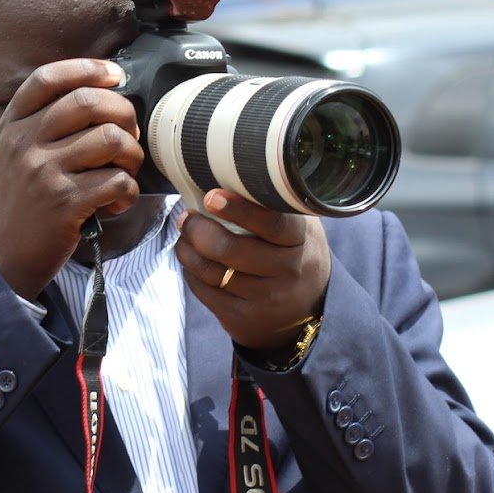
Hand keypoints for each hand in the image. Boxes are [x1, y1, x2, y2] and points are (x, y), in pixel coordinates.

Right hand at [0, 60, 142, 298]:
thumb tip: (97, 96)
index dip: (87, 68)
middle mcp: (25, 143)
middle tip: (129, 132)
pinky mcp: (65, 203)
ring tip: (126, 169)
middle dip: (123, 112)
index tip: (114, 74)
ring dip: (132, 154)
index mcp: (12, 126)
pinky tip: (117, 201)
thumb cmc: (16, 203)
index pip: (48, 78)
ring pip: (111, 139)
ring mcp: (44, 172)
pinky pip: (117, 181)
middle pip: (88, 102)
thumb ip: (39, 124)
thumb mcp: (11, 154)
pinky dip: (128, 191)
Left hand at [175, 189, 330, 352]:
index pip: (271, 222)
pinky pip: (204, 291)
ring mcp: (265, 299)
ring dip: (187, 249)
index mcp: (300, 241)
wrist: (309, 311)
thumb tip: (229, 173)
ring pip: (210, 271)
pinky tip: (191, 259)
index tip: (212, 196)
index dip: (239, 208)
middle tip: (186, 216)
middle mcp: (286, 272)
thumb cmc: (295, 255)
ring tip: (184, 235)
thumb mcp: (300, 229)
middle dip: (198, 229)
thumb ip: (275, 205)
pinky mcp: (242, 319)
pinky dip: (190, 271)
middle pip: (230, 249)